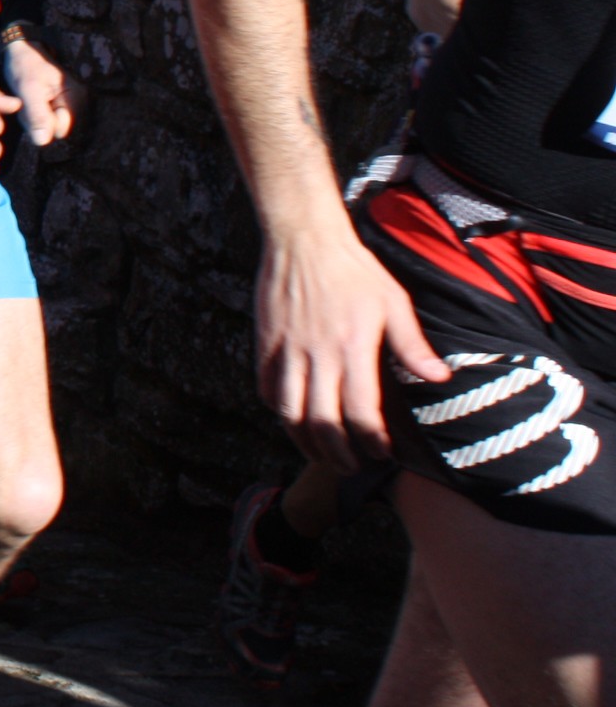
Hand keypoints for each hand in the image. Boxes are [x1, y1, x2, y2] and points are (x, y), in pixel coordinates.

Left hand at [1, 35, 83, 147]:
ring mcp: (69, 103)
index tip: (28, 105)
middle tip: (25, 101)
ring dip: (32, 116)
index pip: (60, 130)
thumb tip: (42, 142)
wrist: (22, 50)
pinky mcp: (59, 104)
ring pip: (48, 125)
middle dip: (36, 120)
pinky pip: (45, 118)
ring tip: (27, 98)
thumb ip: (36, 115)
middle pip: (55, 129)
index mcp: (75, 97)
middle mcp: (78, 102)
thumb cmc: (25, 65)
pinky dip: (33, 113)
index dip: (41, 123)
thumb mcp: (28, 88)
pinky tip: (29, 100)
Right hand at [255, 206, 450, 469]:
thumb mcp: (393, 302)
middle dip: (338, 454)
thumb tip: (439, 378)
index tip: (382, 453)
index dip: (372, 441)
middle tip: (351, 467)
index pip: (361, 412)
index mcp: (352, 347)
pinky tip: (293, 417)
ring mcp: (287, 350)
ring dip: (304, 441)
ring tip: (320, 453)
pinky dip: (279, 410)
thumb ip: (413, 344)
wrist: (304, 239)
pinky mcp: (266, 343)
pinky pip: (267, 389)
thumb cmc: (354, 270)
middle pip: (322, 422)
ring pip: (288, 413)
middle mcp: (317, 354)